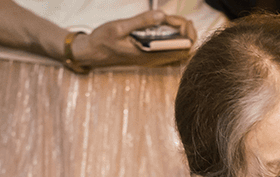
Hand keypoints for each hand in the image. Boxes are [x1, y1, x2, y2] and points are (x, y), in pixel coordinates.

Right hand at [70, 10, 196, 68]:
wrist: (92, 53)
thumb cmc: (103, 40)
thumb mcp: (119, 27)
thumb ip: (141, 21)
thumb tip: (162, 15)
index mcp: (150, 54)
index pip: (182, 48)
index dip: (187, 32)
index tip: (176, 19)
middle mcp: (155, 59)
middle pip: (185, 49)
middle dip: (187, 31)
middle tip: (175, 18)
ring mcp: (154, 59)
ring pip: (179, 49)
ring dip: (179, 32)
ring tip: (169, 20)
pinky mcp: (150, 56)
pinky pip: (170, 49)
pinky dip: (172, 35)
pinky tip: (163, 25)